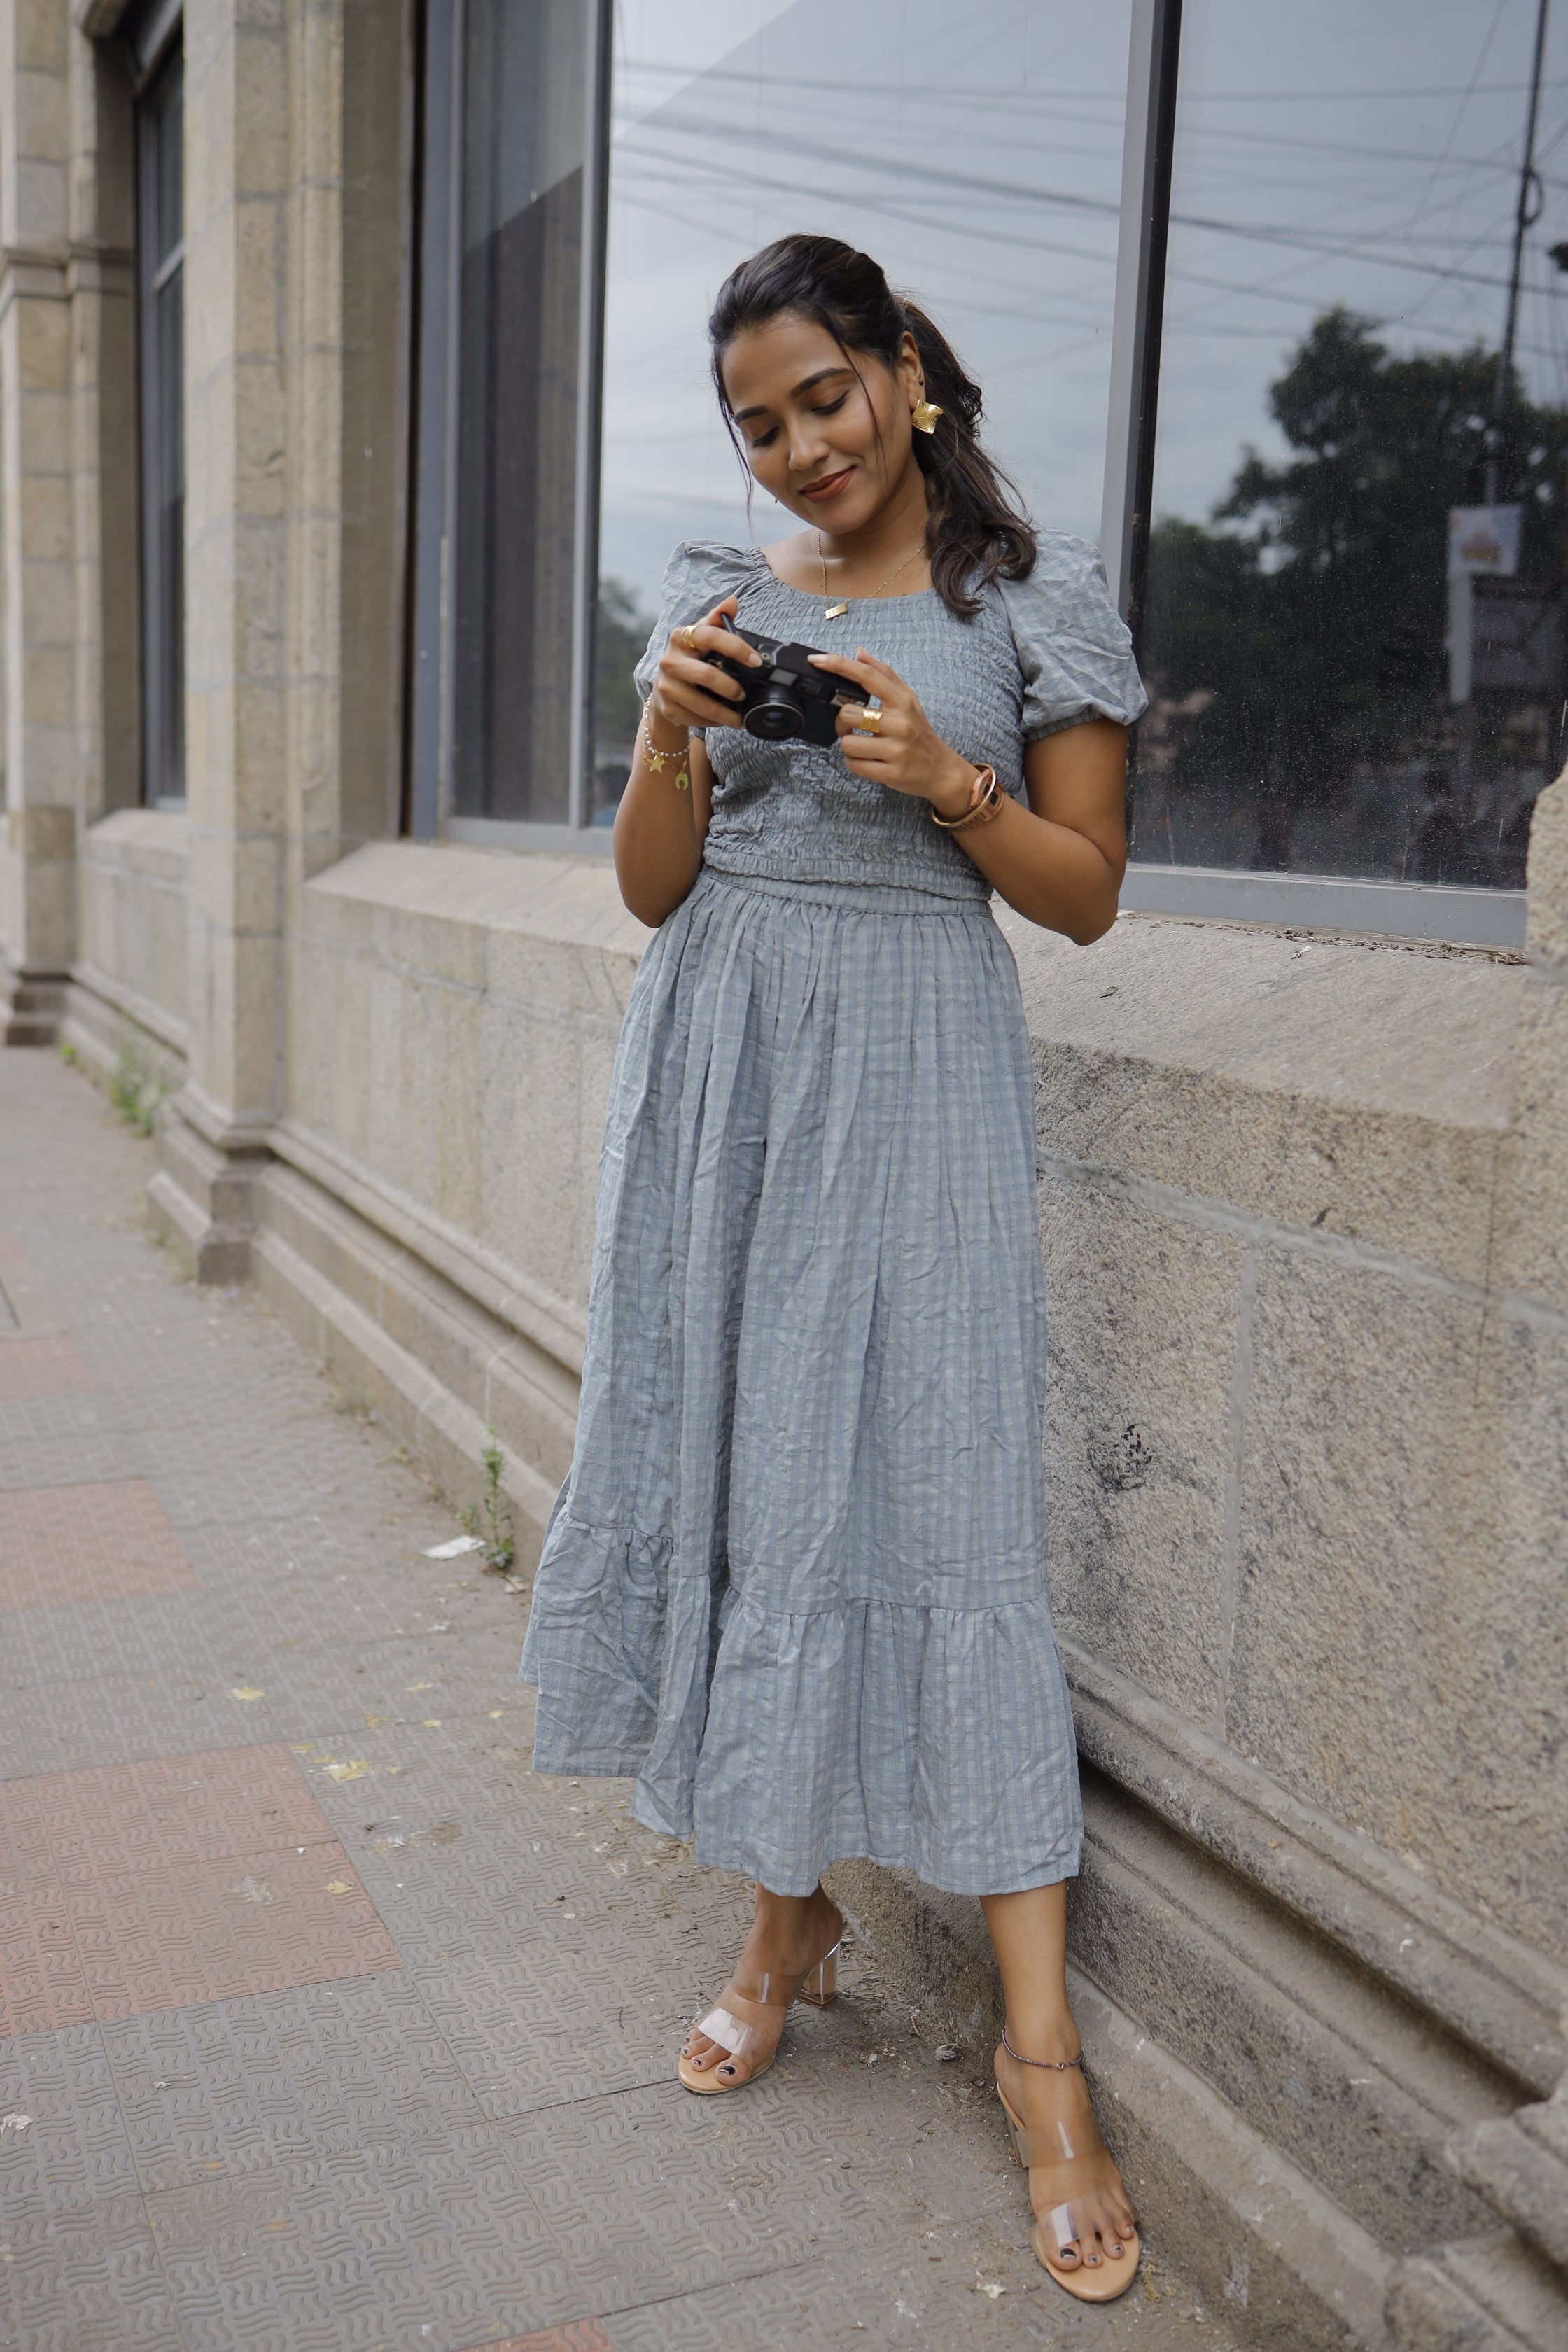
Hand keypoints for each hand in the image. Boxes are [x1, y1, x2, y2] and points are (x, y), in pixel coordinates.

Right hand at [651, 596, 760, 732]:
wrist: (664, 688)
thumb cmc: (690, 659)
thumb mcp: (701, 636)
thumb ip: (717, 620)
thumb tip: (732, 602)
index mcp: (681, 637)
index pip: (709, 636)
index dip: (735, 647)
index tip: (755, 661)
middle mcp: (670, 660)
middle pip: (705, 675)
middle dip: (730, 688)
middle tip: (744, 695)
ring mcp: (666, 685)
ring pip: (702, 704)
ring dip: (726, 713)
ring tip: (740, 716)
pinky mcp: (668, 707)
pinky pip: (696, 718)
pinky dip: (714, 722)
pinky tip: (723, 720)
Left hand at [809, 647, 974, 817]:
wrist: (939, 768)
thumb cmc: (918, 732)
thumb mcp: (907, 699)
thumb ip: (883, 674)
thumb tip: (858, 653)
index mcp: (902, 702)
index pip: (867, 677)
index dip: (839, 666)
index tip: (817, 661)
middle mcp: (900, 724)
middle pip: (849, 714)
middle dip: (841, 722)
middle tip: (850, 726)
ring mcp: (896, 750)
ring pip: (848, 744)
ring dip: (847, 745)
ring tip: (860, 744)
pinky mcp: (891, 773)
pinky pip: (854, 765)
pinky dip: (853, 762)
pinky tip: (865, 759)